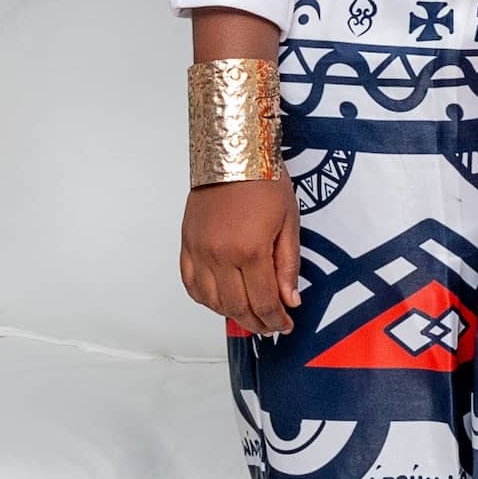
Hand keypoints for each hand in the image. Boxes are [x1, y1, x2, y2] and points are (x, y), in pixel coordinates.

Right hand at [180, 177, 300, 336]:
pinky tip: (221, 300)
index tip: (285, 324)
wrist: (233, 152)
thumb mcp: (289, 220)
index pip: (264, 302)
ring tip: (250, 314)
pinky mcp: (187, 245)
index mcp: (249, 250)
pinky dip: (205, 299)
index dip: (276, 320)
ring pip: (212, 302)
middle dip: (257, 323)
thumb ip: (288, 264)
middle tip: (271, 325)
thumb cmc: (263, 179)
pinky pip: (191, 285)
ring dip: (232, 314)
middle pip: (237, 308)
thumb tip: (290, 299)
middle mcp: (220, 256)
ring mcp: (199, 252)